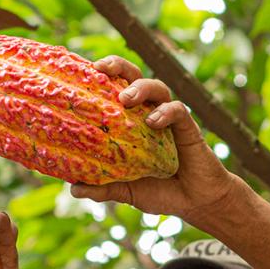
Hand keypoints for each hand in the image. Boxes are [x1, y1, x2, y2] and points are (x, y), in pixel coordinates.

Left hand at [70, 56, 242, 223]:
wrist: (196, 202)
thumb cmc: (160, 191)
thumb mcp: (126, 190)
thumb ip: (103, 188)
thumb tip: (74, 188)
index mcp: (131, 123)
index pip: (114, 90)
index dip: (100, 77)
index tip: (82, 71)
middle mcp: (148, 114)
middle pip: (134, 77)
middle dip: (118, 66)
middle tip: (101, 68)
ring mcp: (169, 119)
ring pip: (157, 88)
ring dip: (141, 88)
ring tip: (126, 98)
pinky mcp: (188, 128)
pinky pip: (178, 111)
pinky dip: (165, 112)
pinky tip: (154, 122)